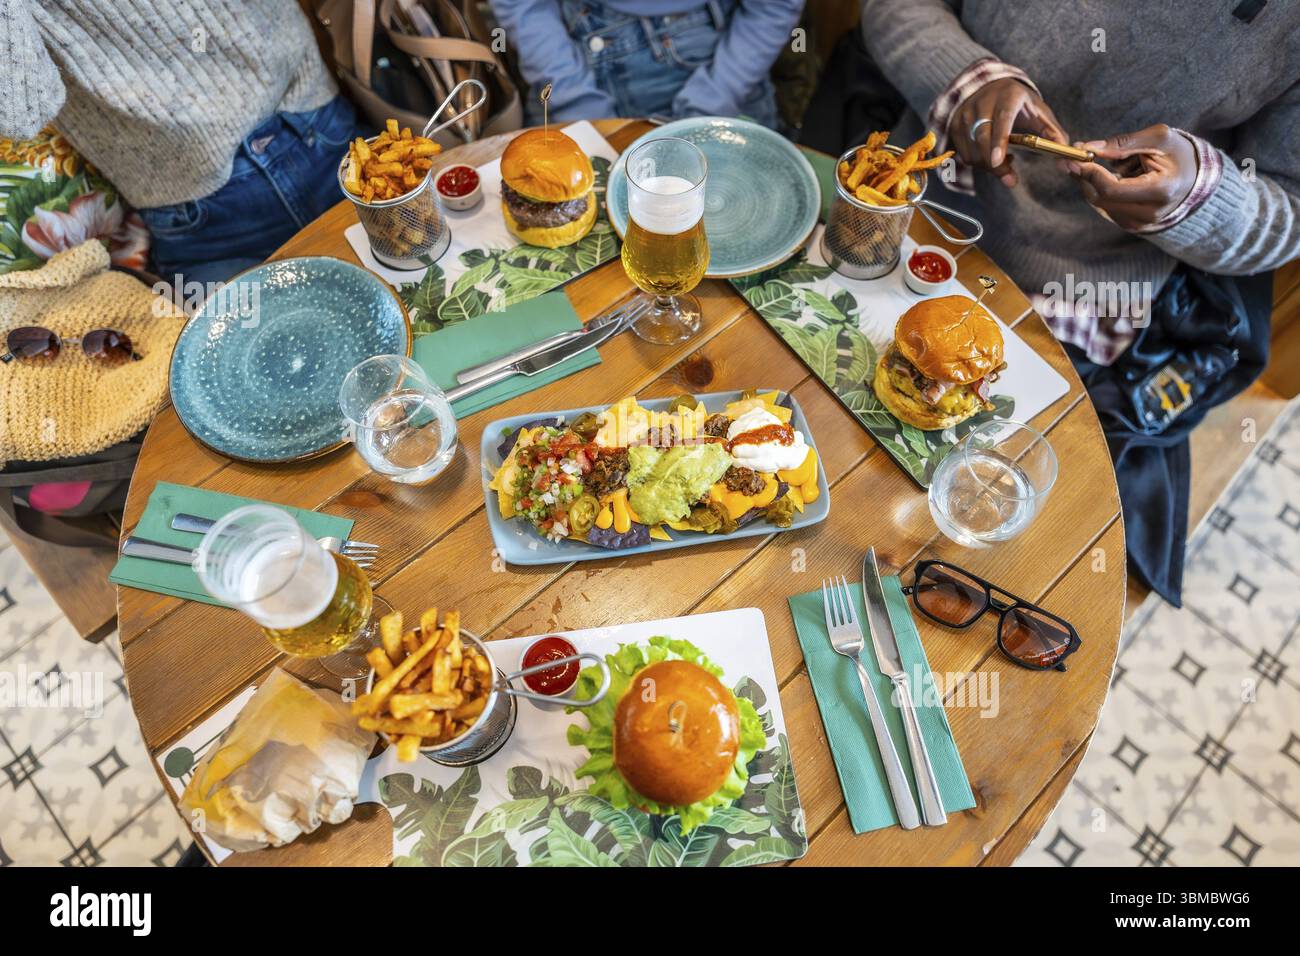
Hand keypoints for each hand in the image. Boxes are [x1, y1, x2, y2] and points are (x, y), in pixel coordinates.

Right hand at [949, 77, 1067, 187]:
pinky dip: (980, 163)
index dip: (1000, 140)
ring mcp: (965, 114)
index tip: (1000, 160)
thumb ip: (1053, 132)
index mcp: (1008, 95)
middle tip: (1011, 180)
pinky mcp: (955, 126)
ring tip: (1005, 159)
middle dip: (995, 164)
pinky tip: (992, 155)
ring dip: (989, 165)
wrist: (990, 87)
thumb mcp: (1038, 111)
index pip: (1002, 118)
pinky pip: (965, 154)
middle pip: (983, 138)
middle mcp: (983, 102)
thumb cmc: (1019, 103)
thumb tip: (1063, 153)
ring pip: (973, 150)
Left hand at [1061, 124, 1197, 229]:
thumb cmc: (1179, 154)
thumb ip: (1122, 144)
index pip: (1111, 189)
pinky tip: (1122, 176)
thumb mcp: (1159, 138)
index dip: (1089, 173)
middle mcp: (1149, 213)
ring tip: (1122, 164)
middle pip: (1100, 198)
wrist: (1195, 179)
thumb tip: (1088, 148)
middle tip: (1075, 156)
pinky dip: (1104, 189)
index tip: (1074, 157)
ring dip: (1097, 181)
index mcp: (1160, 191)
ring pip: (1100, 203)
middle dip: (1085, 176)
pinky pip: (1106, 206)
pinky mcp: (1132, 225)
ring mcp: (1140, 223)